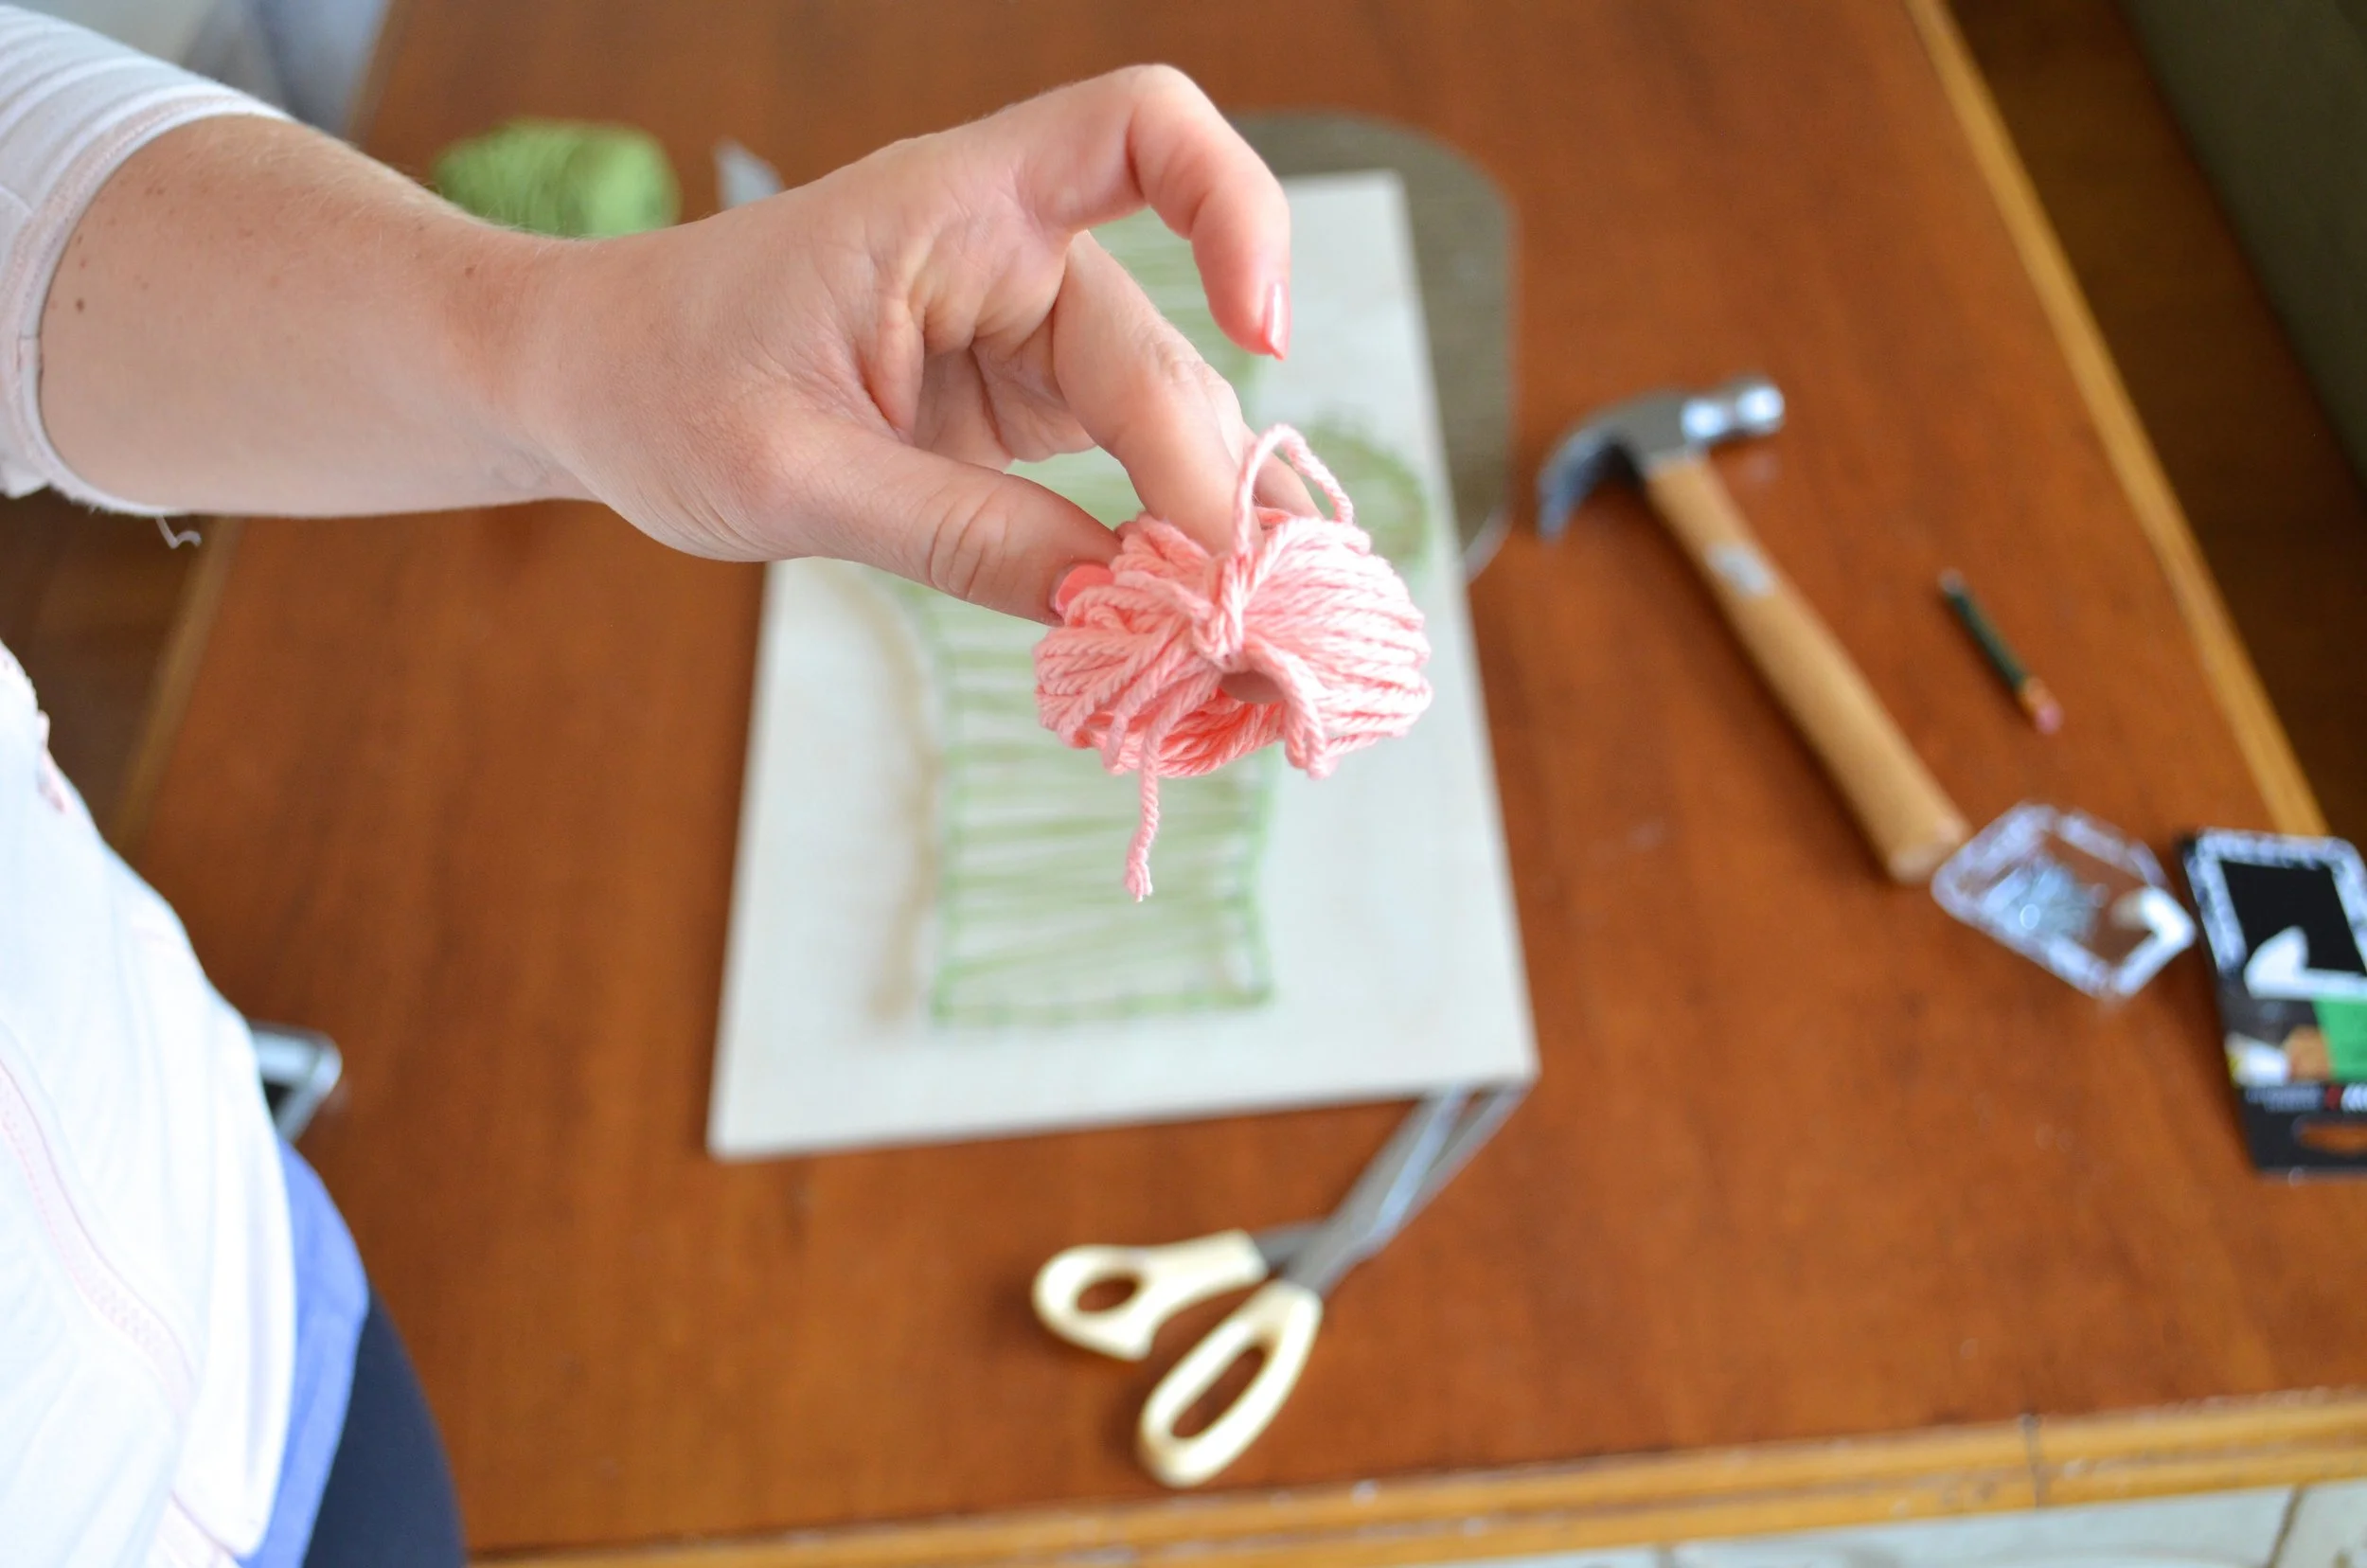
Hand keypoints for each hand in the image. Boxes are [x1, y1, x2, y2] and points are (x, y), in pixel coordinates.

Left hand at [512, 66, 1307, 621]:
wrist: (588, 380)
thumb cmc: (659, 384)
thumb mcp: (790, 478)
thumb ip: (955, 534)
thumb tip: (1116, 604)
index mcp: (949, 209)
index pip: (1140, 132)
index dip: (1235, 206)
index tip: (1260, 333)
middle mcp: (1010, 254)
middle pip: (1162, 352)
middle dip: (1212, 484)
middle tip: (1239, 618)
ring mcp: (1024, 332)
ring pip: (1162, 417)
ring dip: (1206, 521)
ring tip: (1242, 633)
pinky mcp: (1018, 402)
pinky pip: (1122, 459)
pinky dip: (1160, 534)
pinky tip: (1187, 610)